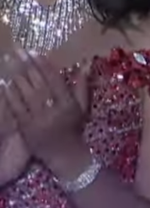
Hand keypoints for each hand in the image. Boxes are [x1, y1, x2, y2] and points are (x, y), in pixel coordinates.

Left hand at [0, 52, 86, 174]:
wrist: (64, 156)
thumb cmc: (74, 130)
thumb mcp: (82, 108)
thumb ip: (81, 86)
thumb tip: (85, 64)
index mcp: (69, 105)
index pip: (55, 80)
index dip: (44, 65)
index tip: (34, 52)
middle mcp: (54, 110)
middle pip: (39, 84)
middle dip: (27, 66)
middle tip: (17, 50)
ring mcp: (39, 119)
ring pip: (27, 94)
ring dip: (16, 76)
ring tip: (8, 61)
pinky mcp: (26, 128)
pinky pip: (17, 108)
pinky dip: (10, 95)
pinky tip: (4, 83)